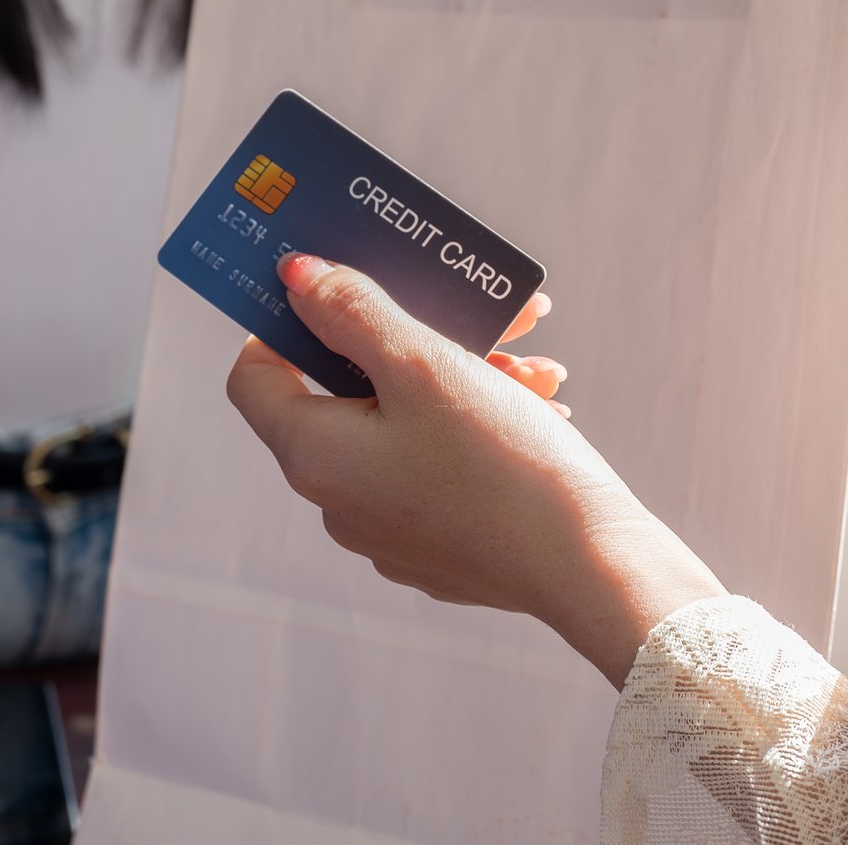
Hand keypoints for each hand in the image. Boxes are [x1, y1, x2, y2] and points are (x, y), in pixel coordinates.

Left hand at [227, 256, 726, 688]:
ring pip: (406, 422)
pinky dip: (480, 422)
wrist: (592, 570)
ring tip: (532, 361)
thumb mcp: (423, 365)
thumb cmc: (502, 463)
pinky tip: (540, 403)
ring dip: (463, 374)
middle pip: (348, 391)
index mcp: (315, 457)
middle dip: (412, 336)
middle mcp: (339, 501)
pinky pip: (440, 462)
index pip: (255, 376)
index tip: (336, 284)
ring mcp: (390, 529)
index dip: (284, 321)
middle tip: (475, 310)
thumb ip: (352, 312)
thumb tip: (294, 277)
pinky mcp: (440, 543)